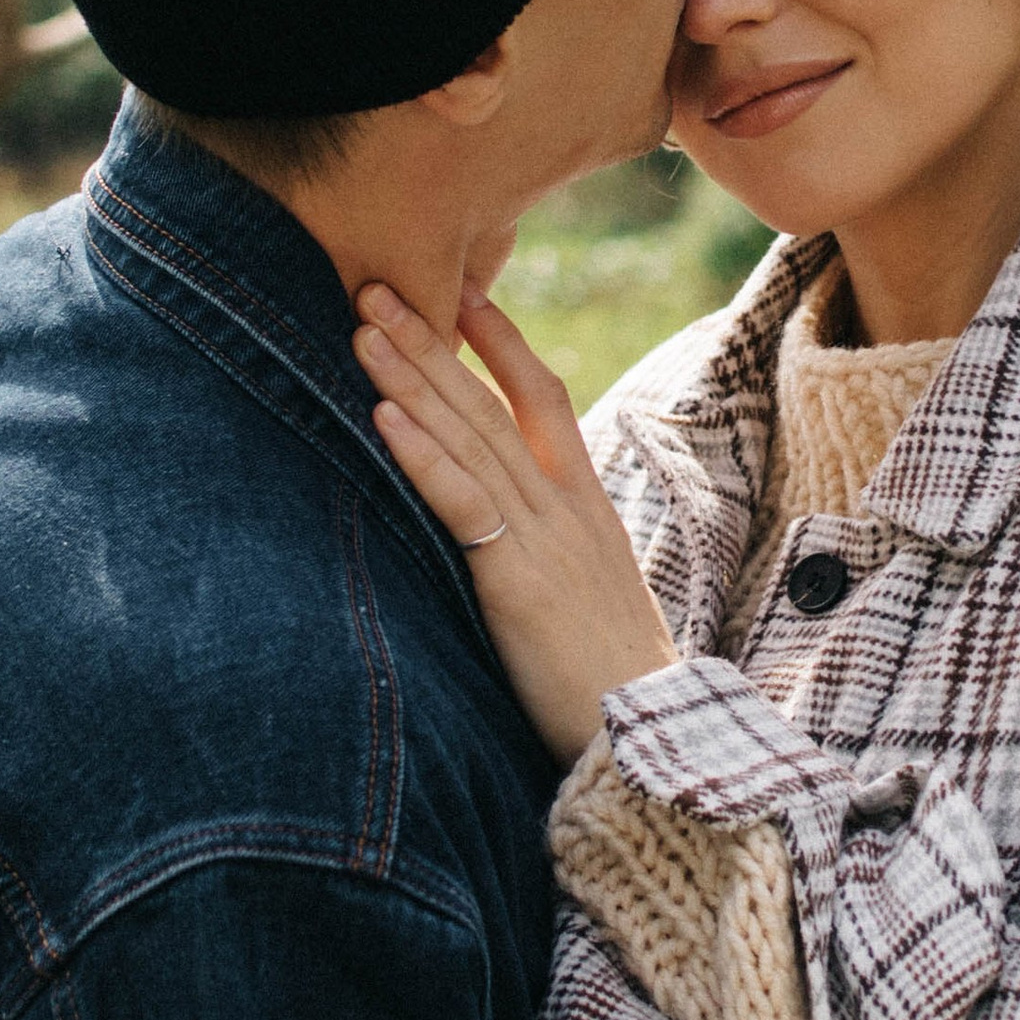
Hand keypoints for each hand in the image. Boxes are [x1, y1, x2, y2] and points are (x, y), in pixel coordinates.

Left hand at [354, 283, 677, 765]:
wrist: (653, 736)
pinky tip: (383, 418)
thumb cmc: (615, 679)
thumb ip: (554, 548)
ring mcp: (544, 539)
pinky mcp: (518, 582)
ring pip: (471, 440)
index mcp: (587, 504)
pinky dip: (422, 457)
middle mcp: (566, 507)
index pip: (544, 397)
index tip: (459, 291)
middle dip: (431, 342)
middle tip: (377, 284)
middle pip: (490, 404)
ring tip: (365, 328)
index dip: (499, 342)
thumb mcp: (591, 593)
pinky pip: (463, 505)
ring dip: (413, 380)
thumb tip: (513, 531)